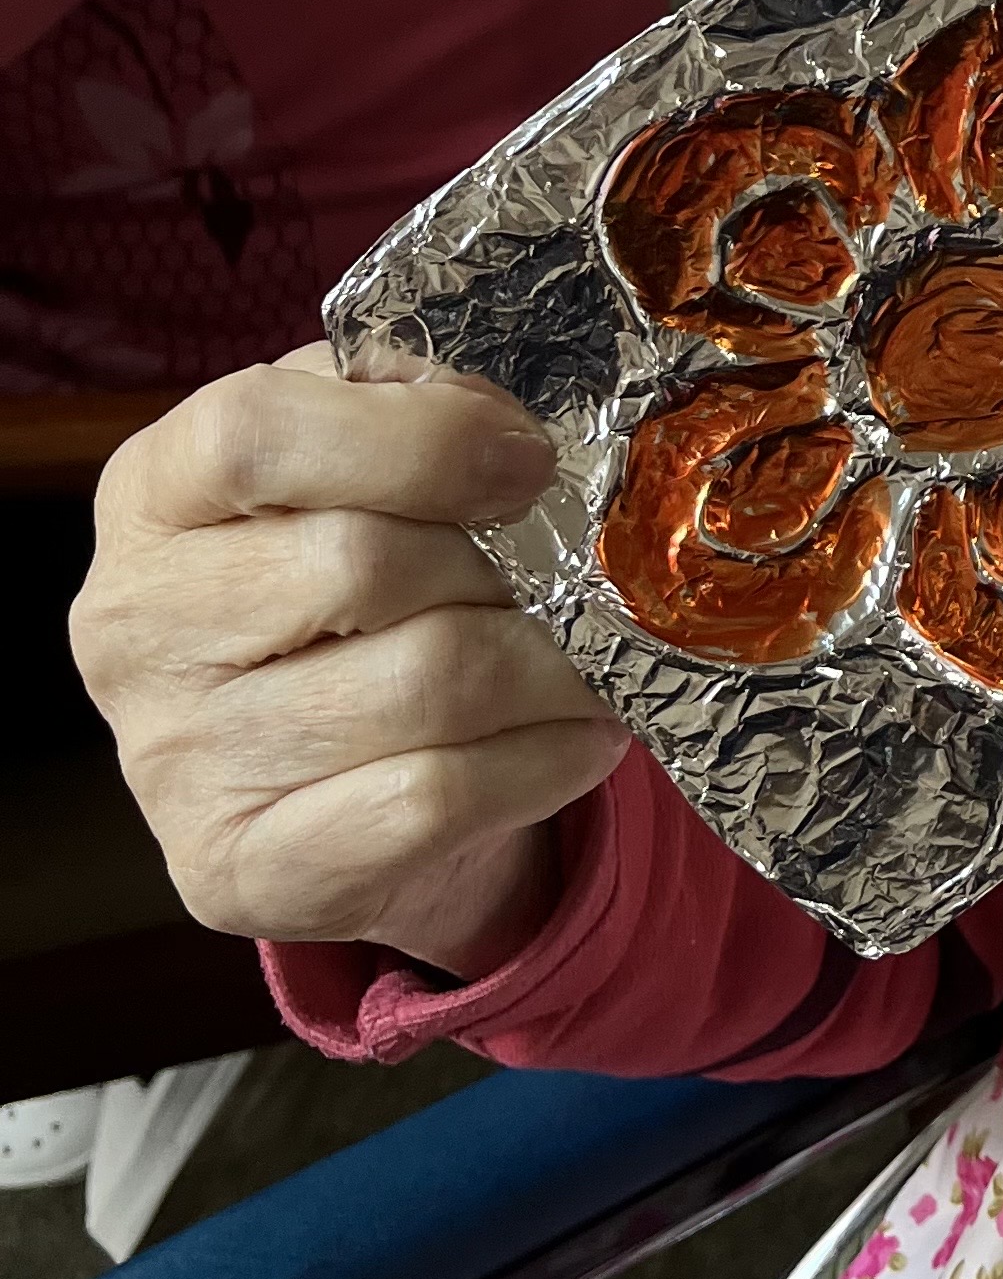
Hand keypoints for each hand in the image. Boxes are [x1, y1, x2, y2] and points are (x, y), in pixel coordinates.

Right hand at [72, 345, 629, 979]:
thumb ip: (416, 410)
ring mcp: (173, 759)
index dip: (418, 438)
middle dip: (506, 567)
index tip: (528, 461)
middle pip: (362, 564)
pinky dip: (543, 759)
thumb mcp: (366, 461)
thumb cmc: (358, 580)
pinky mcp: (237, 867)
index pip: (256, 433)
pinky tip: (578, 735)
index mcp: (154, 492)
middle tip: (573, 578)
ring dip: (551, 665)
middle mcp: (131, 626)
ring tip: (594, 654)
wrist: (332, 771)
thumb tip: (511, 427)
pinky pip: (433, 798)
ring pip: (425, 683)